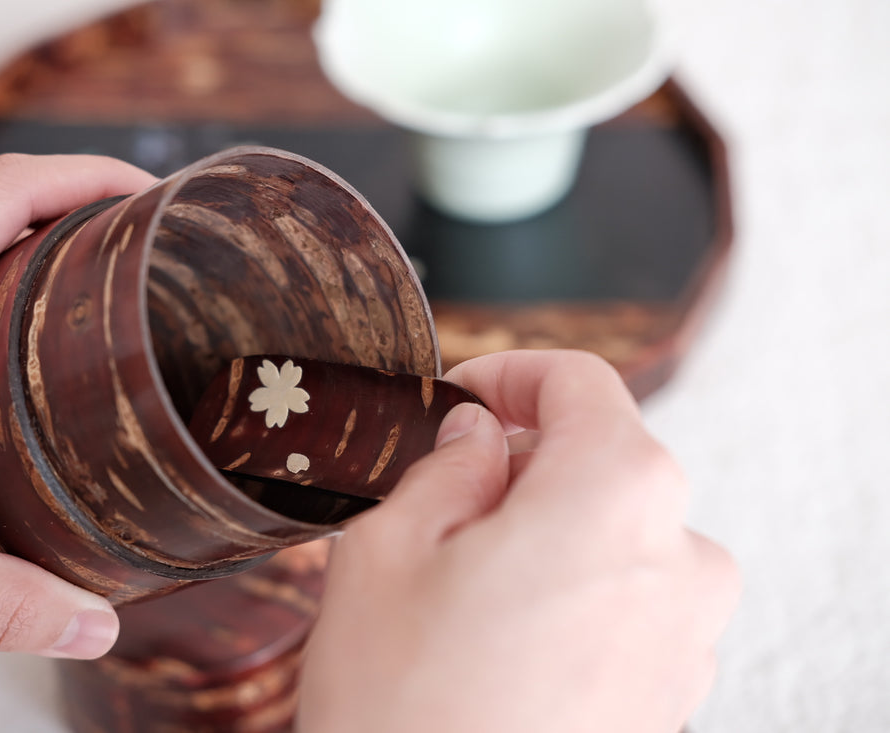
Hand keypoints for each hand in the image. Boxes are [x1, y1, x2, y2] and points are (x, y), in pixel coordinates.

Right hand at [298, 350, 739, 732]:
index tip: (463, 395)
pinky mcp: (674, 689)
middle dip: (523, 459)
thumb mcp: (387, 549)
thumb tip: (476, 432)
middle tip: (441, 496)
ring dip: (546, 527)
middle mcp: (678, 557)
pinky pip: (629, 598)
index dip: (511, 373)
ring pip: (615, 530)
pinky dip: (573, 587)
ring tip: (463, 580)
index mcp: (614, 493)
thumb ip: (443, 463)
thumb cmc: (404, 707)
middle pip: (603, 456)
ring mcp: (687, 633)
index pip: (581, 382)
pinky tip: (501, 633)